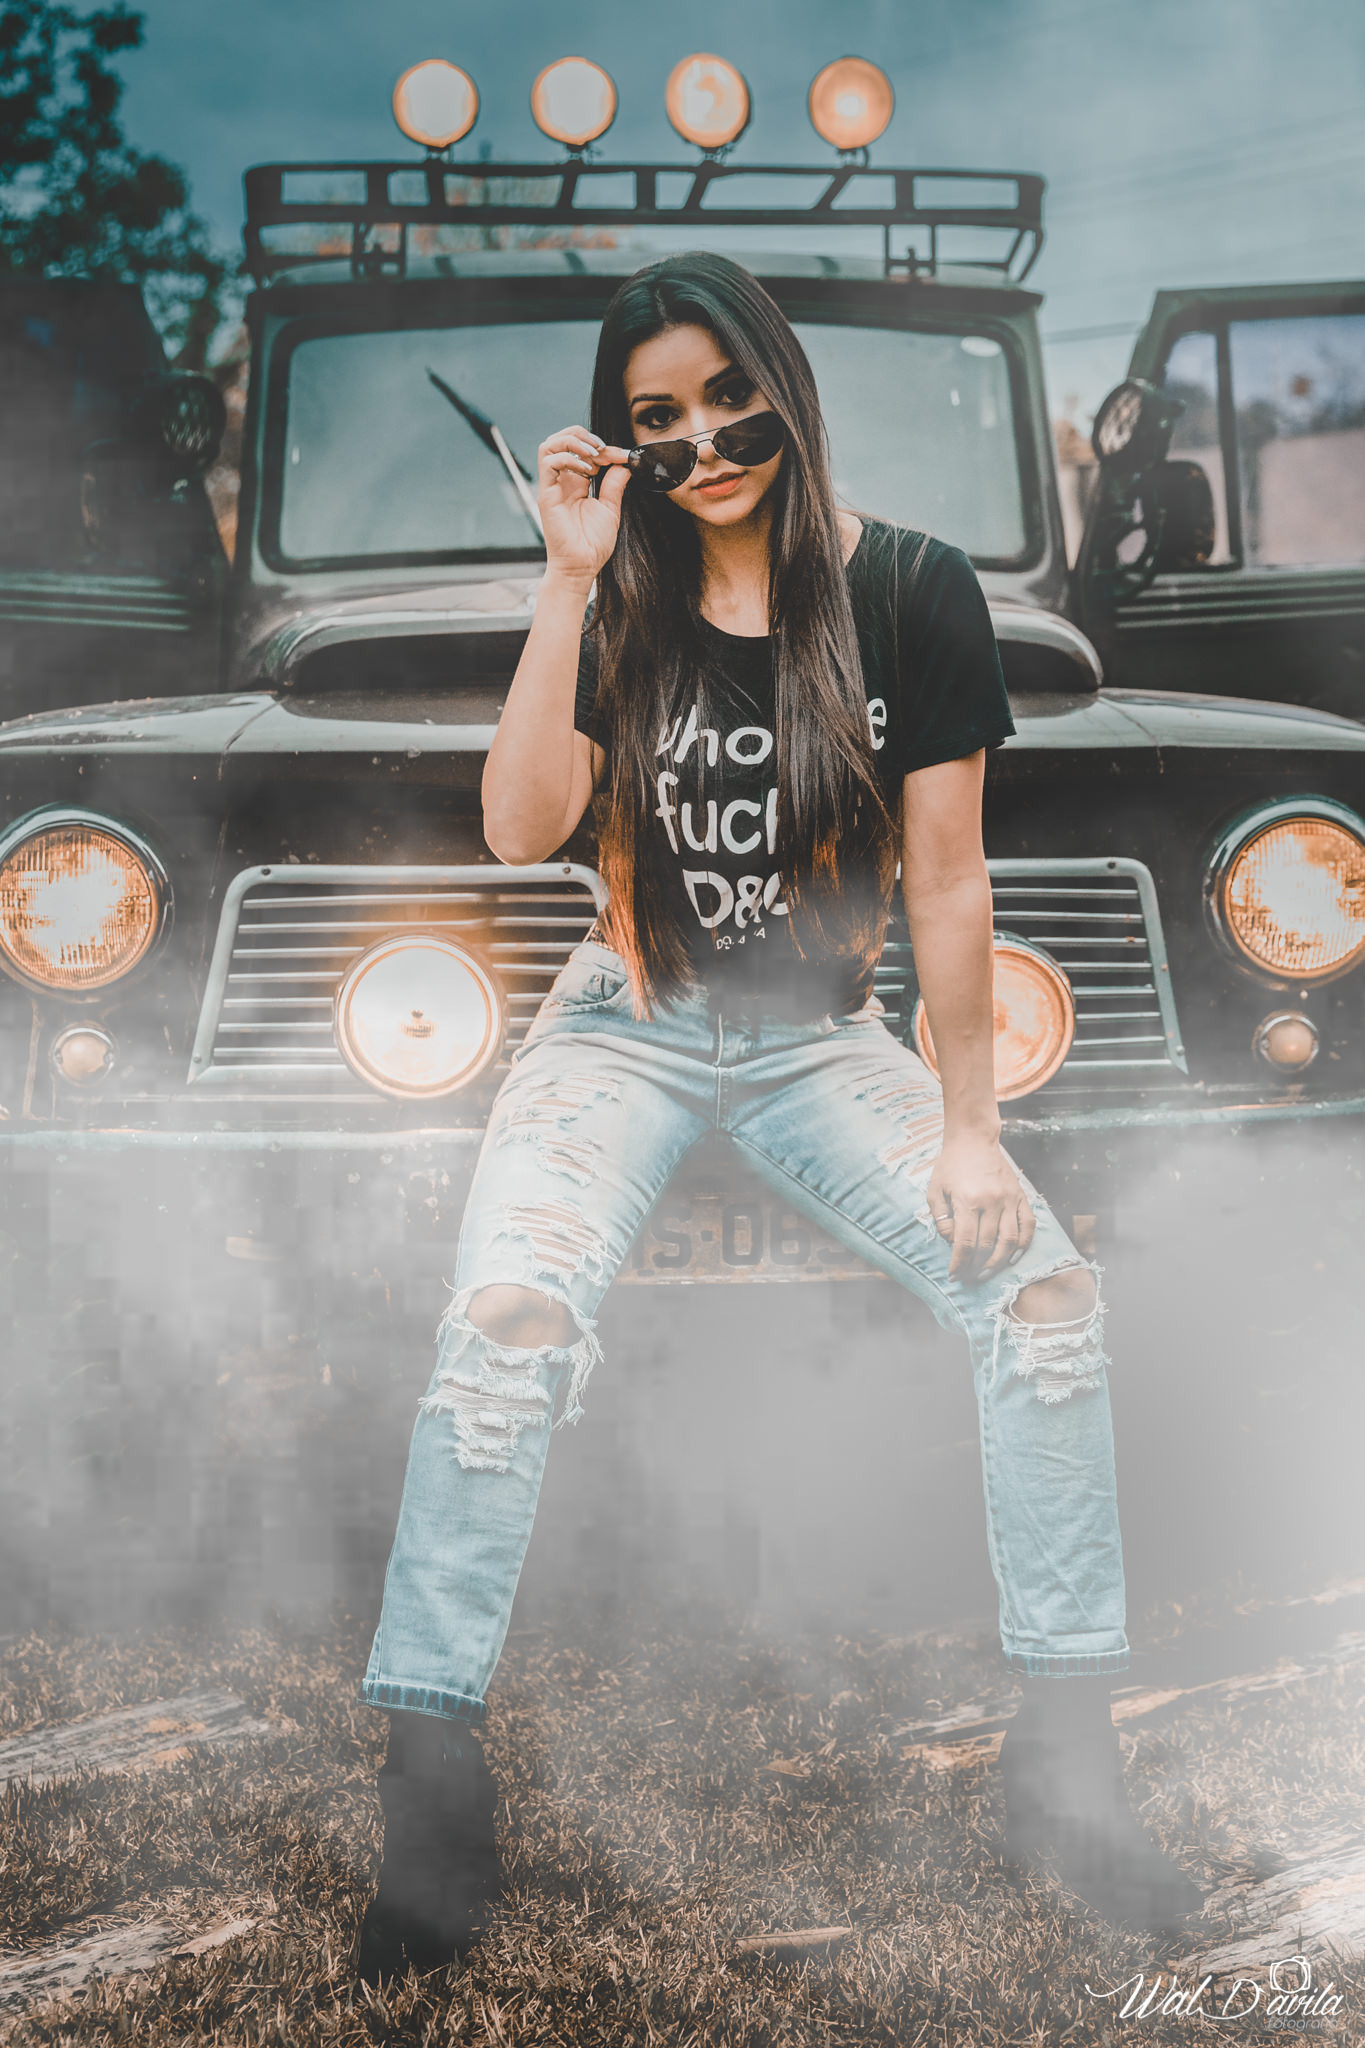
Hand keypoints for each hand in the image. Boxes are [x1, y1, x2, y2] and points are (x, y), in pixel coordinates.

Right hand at [537, 425, 631, 586]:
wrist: (581, 567)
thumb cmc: (592, 545)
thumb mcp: (610, 508)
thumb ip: (614, 484)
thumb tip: (623, 463)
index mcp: (576, 482)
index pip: (582, 449)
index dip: (603, 447)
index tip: (622, 456)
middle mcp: (562, 481)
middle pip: (561, 438)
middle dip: (584, 436)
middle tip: (603, 450)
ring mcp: (552, 486)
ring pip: (550, 444)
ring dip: (574, 442)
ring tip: (593, 456)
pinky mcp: (546, 495)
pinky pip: (549, 462)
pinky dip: (568, 458)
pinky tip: (585, 471)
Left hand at [926, 1133, 1035, 1283]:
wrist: (973, 1140)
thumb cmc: (950, 1166)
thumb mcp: (934, 1189)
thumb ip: (941, 1219)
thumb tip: (952, 1242)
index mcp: (967, 1200)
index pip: (965, 1242)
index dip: (959, 1264)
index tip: (954, 1276)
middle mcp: (991, 1201)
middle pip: (988, 1245)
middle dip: (976, 1267)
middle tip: (969, 1277)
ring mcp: (1009, 1199)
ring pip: (1010, 1240)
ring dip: (999, 1262)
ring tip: (987, 1272)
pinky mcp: (1020, 1196)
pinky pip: (1028, 1225)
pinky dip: (1023, 1245)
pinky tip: (1013, 1258)